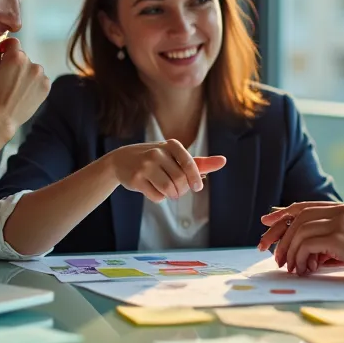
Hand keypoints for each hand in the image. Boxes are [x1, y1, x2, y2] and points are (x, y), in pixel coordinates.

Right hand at [0, 38, 49, 136]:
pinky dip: (34, 83)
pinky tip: (24, 92)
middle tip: (7, 79)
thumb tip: (1, 46)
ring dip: (26, 73)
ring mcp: (41, 75)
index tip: (5, 55)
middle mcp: (32, 63)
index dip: (7, 48)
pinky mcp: (46, 86)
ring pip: (32, 68)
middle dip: (16, 64)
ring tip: (16, 88)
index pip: (13, 42)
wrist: (3, 118)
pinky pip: (40, 79)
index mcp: (16, 57)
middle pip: (23, 57)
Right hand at [104, 141, 226, 201]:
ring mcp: (145, 165)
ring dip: (172, 195)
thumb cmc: (154, 158)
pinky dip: (159, 197)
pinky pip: (157, 196)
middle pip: (180, 180)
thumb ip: (199, 162)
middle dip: (182, 189)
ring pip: (169, 189)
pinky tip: (152, 189)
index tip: (197, 188)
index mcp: (170, 145)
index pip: (189, 164)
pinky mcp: (136, 179)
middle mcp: (157, 153)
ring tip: (167, 190)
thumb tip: (223, 161)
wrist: (120, 161)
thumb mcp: (174, 156)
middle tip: (177, 188)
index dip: (195, 178)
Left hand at [257, 201, 343, 283]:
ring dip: (290, 251)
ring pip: (300, 231)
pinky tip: (304, 269)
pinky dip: (300, 257)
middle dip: (281, 236)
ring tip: (291, 267)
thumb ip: (336, 236)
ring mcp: (342, 221)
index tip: (266, 223)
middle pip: (298, 217)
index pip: (306, 206)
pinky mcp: (340, 238)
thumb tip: (308, 250)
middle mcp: (342, 210)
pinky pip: (307, 244)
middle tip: (274, 256)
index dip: (283, 214)